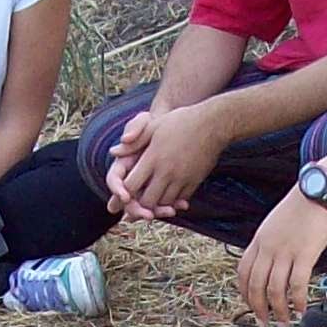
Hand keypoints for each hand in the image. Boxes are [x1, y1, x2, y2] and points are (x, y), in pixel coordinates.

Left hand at [108, 100, 227, 220]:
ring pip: (164, 203)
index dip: (124, 192)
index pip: (132, 185)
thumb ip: (134, 141)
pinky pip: (180, 199)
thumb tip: (114, 152)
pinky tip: (169, 198)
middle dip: (139, 205)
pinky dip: (173, 201)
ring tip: (151, 203)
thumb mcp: (154, 126)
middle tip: (135, 205)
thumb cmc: (181, 121)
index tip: (123, 192)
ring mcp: (182, 178)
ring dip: (156, 205)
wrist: (213, 123)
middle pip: (147, 200)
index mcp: (153, 158)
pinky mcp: (195, 181)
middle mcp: (166, 171)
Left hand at [236, 189, 326, 325]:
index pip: (243, 273)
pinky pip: (297, 285)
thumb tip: (269, 264)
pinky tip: (301, 310)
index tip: (251, 306)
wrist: (318, 191)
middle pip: (256, 285)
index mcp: (259, 241)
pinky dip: (298, 301)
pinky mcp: (305, 254)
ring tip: (284, 323)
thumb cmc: (300, 207)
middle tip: (264, 323)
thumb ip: (268, 243)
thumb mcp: (274, 224)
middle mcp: (268, 248)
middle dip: (258, 308)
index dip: (245, 293)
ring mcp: (285, 252)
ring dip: (279, 310)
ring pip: (275, 290)